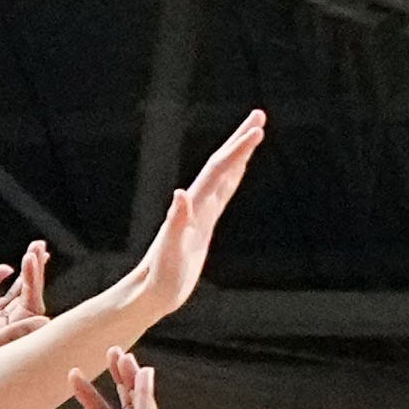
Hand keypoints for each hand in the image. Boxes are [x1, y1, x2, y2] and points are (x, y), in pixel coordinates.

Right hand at [0, 251, 47, 388]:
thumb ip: (9, 337)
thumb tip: (46, 324)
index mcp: (0, 342)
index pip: (31, 311)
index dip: (36, 285)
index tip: (35, 260)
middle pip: (25, 300)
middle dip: (35, 274)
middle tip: (41, 248)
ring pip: (8, 295)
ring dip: (23, 274)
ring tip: (36, 249)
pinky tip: (5, 269)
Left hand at [91, 114, 266, 330]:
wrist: (149, 292)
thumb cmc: (160, 279)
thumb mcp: (170, 254)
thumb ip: (175, 224)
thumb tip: (181, 194)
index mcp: (193, 209)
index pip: (219, 172)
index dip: (238, 151)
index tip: (257, 131)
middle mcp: (197, 205)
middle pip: (222, 164)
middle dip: (240, 140)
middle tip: (259, 116)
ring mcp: (200, 213)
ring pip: (223, 175)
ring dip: (238, 153)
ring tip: (254, 134)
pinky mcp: (202, 225)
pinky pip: (222, 193)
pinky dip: (233, 177)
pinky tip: (238, 171)